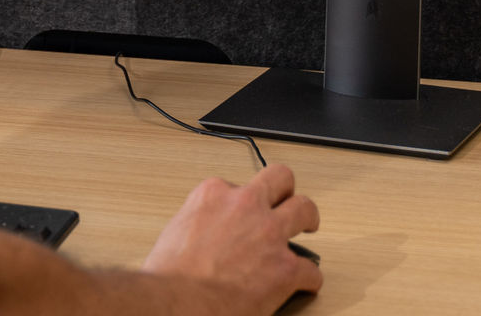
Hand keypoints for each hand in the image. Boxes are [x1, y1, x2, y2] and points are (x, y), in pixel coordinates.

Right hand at [142, 164, 321, 314]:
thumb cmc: (170, 274)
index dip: (241, 202)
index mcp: (214, 194)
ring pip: (305, 209)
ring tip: (308, 227)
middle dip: (286, 190)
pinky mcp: (286, 267)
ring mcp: (269, 234)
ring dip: (308, 219)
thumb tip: (207, 236)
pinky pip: (311, 268)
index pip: (237, 185)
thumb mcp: (177, 230)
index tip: (243, 213)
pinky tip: (303, 283)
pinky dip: (308, 277)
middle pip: (279, 179)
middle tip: (288, 202)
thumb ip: (200, 222)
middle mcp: (245, 205)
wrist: (179, 302)